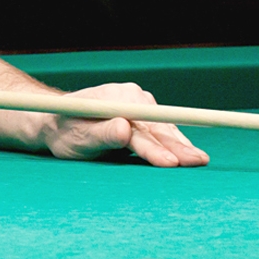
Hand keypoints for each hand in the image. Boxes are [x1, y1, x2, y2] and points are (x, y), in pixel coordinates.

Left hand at [42, 83, 209, 167]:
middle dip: (179, 146)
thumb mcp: (77, 137)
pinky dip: (174, 142)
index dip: (158, 145)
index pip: (141, 127)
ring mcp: (139, 103)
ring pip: (163, 128)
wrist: (57, 121)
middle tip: (199, 163)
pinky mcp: (143, 113)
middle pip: (158, 126)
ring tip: (200, 160)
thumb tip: (125, 129)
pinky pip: (161, 129)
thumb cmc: (64, 131)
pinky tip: (189, 153)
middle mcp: (131, 96)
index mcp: (115, 98)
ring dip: (182, 144)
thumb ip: (101, 134)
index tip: (172, 161)